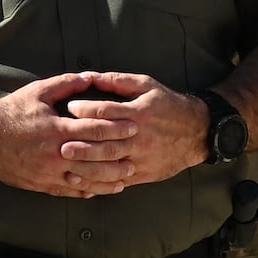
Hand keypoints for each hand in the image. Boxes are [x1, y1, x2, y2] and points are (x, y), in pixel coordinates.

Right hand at [0, 75, 183, 197]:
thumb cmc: (12, 112)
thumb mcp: (37, 92)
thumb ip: (65, 84)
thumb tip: (90, 77)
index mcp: (56, 129)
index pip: (94, 129)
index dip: (116, 128)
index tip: (133, 127)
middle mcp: (55, 153)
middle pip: (95, 156)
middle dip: (118, 155)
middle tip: (136, 152)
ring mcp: (49, 172)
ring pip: (87, 179)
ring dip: (109, 178)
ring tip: (125, 176)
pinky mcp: (42, 184)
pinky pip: (71, 191)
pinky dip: (89, 190)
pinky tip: (101, 189)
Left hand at [32, 72, 211, 194]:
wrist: (198, 133)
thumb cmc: (169, 106)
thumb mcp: (147, 86)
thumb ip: (118, 81)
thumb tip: (91, 76)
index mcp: (139, 113)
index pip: (107, 111)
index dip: (86, 109)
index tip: (68, 107)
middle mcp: (140, 137)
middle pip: (107, 141)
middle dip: (82, 143)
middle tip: (59, 143)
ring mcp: (142, 157)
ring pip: (111, 164)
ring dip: (87, 166)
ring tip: (66, 165)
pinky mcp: (144, 173)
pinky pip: (119, 180)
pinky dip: (100, 182)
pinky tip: (83, 181)